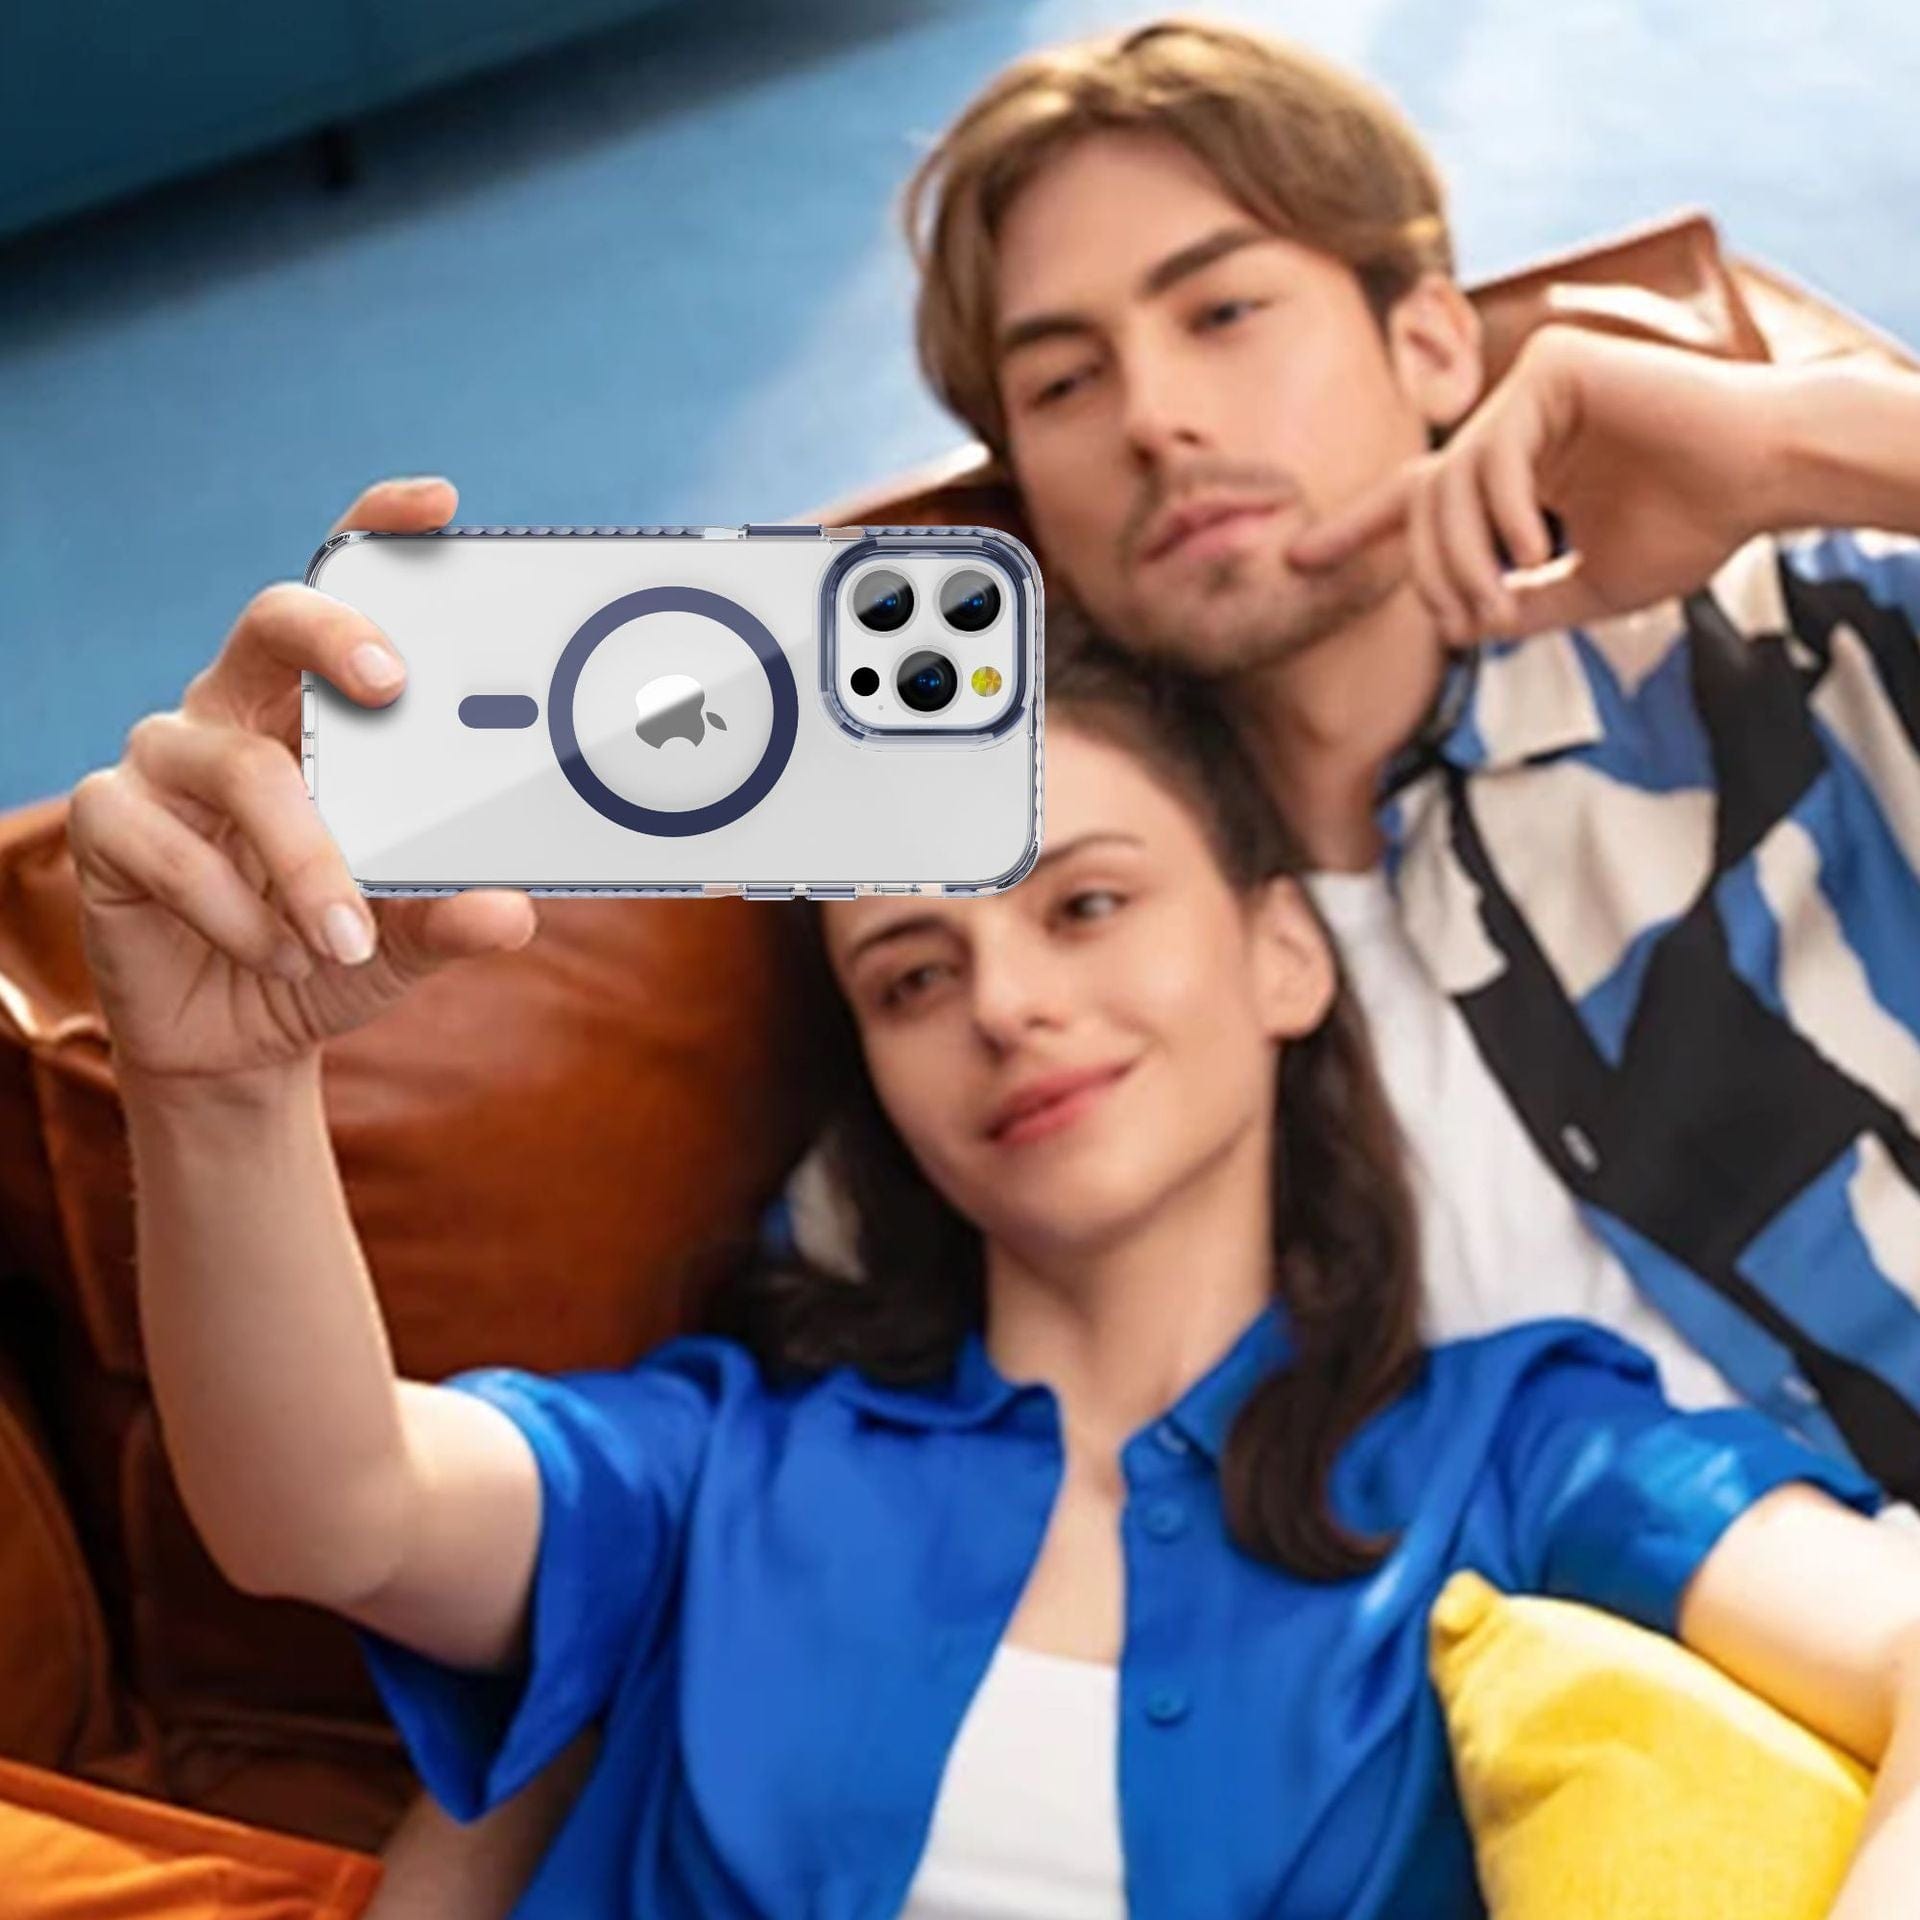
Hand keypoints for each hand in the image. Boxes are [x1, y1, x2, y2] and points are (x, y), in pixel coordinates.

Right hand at [69, 477, 538, 1086]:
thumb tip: (513, 912)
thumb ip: (455, 913)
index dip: (379, 531)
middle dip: (335, 635)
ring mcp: (167, 759)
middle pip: (271, 621)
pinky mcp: (109, 822)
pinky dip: (238, 911)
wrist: (242, 1035)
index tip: (439, 503)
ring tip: (344, 936)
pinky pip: (174, 851)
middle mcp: (239, 710)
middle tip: (395, 683)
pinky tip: (278, 951)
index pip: (342, 595)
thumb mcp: (410, 935)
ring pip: (241, 772)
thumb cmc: (334, 952)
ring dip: (307, 860)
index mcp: (318, 712)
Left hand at [1288, 328, 1787, 643]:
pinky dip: (1501, 511)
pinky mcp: (1554, 364)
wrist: (1765, 480)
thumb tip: (1457, 629)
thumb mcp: (1588, 589)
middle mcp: (1512, 422)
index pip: (1415, 500)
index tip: (1295, 565)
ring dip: (1462, 557)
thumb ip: (1520, 606)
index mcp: (1513, 468)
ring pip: (1448, 483)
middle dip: (1430, 575)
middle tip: (1464, 624)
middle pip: (1423, 504)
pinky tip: (1535, 551)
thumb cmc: (1692, 527)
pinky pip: (1492, 451)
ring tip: (1501, 599)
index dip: (1354, 532)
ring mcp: (1530, 386)